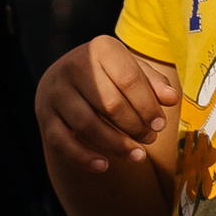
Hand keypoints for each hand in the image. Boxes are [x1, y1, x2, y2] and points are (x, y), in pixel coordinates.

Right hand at [36, 35, 179, 174]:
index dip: (148, 106)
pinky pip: (61, 142)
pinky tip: (104, 166)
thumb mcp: (132, 70)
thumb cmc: (108, 76)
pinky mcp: (45, 115)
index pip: (128, 80)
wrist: (65, 78)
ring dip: (116, 145)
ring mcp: (55, 92)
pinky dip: (83, 158)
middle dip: (135, 127)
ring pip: (87, 125)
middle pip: (109, 104)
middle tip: (150, 139)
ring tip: (138, 156)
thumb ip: (154, 83)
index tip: (160, 125)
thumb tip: (171, 99)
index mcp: (100, 49)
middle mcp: (72, 66)